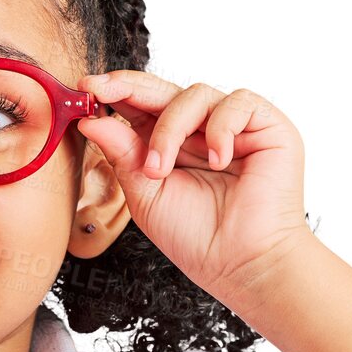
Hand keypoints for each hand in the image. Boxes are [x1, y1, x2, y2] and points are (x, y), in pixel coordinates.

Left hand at [75, 70, 312, 300]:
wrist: (239, 263)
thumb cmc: (196, 236)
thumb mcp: (145, 193)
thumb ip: (122, 154)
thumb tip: (92, 121)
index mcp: (169, 144)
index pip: (141, 106)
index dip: (115, 92)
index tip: (85, 89)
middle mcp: (200, 130)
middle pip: (164, 90)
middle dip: (129, 87)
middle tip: (101, 90)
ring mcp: (233, 126)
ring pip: (194, 95)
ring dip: (170, 129)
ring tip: (161, 171)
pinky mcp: (266, 125)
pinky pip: (237, 103)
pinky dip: (221, 129)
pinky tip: (218, 161)